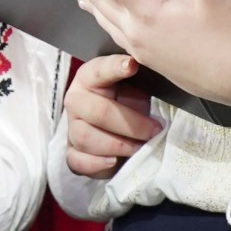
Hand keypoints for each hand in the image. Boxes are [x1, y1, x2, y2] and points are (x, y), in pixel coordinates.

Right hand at [63, 54, 160, 178]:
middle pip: (98, 112)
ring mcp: (71, 127)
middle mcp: (75, 100)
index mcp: (89, 77)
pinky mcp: (72, 152)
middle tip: (154, 130)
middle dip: (130, 124)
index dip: (115, 67)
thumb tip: (159, 67)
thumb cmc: (128, 103)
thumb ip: (140, 79)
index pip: (100, 70)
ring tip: (139, 147)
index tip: (133, 66)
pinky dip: (97, 164)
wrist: (119, 130)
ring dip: (118, 145)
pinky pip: (77, 161)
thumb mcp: (136, 87)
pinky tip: (114, 161)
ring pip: (85, 137)